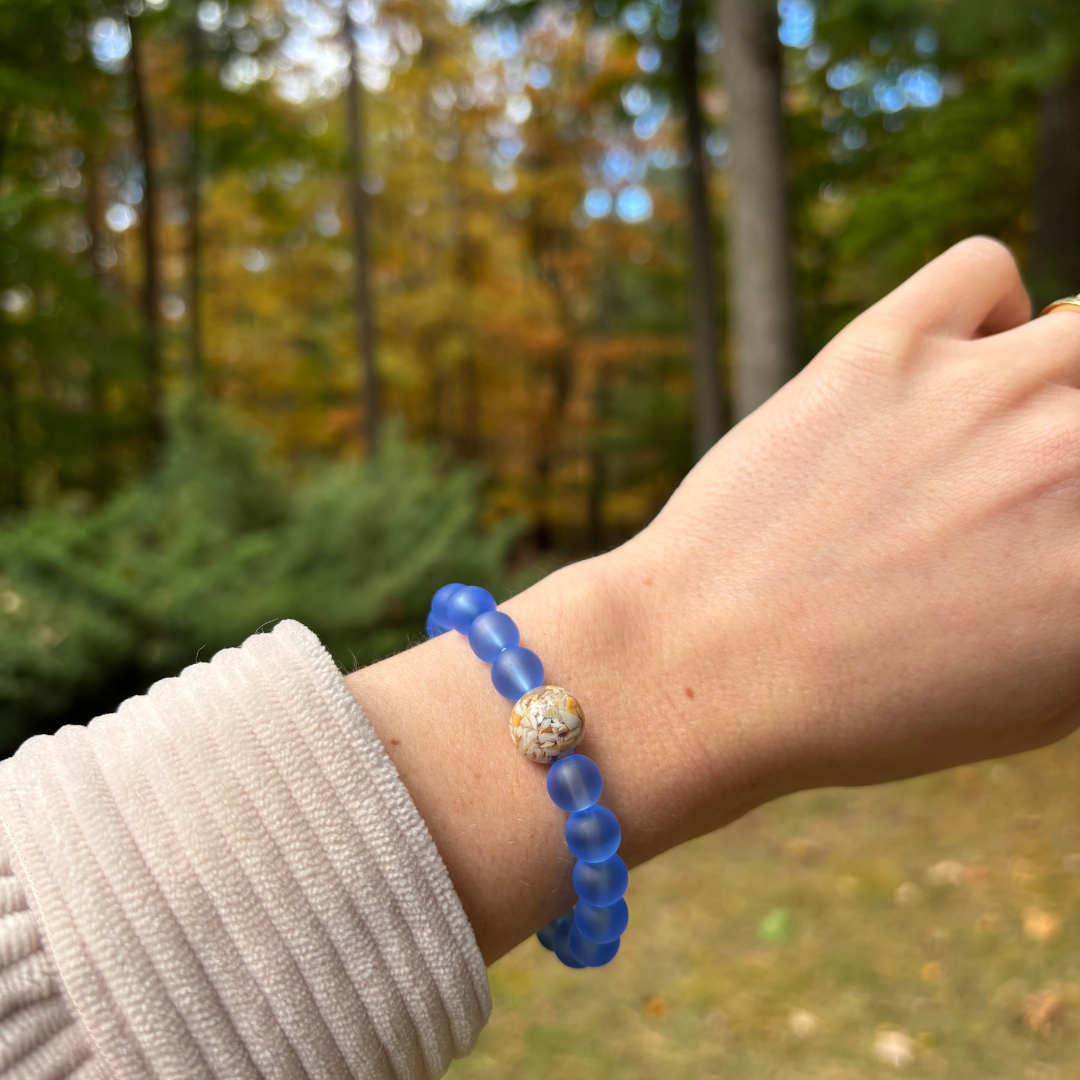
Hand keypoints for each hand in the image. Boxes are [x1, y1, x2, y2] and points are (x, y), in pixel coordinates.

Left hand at [349, 237, 1079, 959]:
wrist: (704, 666)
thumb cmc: (857, 707)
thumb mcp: (1032, 700)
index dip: (1072, 523)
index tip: (1046, 531)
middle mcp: (1074, 460)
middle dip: (1067, 461)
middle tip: (1015, 496)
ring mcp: (982, 389)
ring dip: (1051, 383)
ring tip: (987, 437)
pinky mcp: (886, 345)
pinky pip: (985, 271)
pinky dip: (982, 311)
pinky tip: (943, 370)